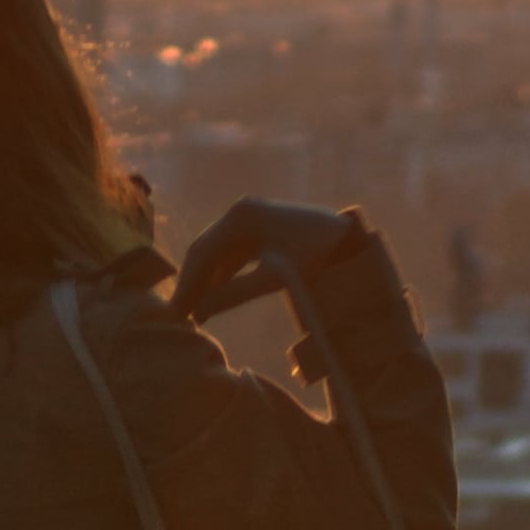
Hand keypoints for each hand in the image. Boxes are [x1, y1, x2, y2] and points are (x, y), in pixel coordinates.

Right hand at [171, 197, 365, 324]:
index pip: (201, 254)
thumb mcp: (275, 279)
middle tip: (178, 317)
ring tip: (194, 312)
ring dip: (205, 281)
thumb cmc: (319, 257)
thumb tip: (199, 313)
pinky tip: (214, 297)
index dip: (186, 286)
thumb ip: (233, 294)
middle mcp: (241, 212)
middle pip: (205, 251)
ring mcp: (251, 218)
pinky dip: (222, 275)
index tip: (175, 315)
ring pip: (217, 253)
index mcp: (241, 217)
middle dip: (191, 284)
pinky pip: (232, 253)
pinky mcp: (261, 229)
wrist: (353, 242)